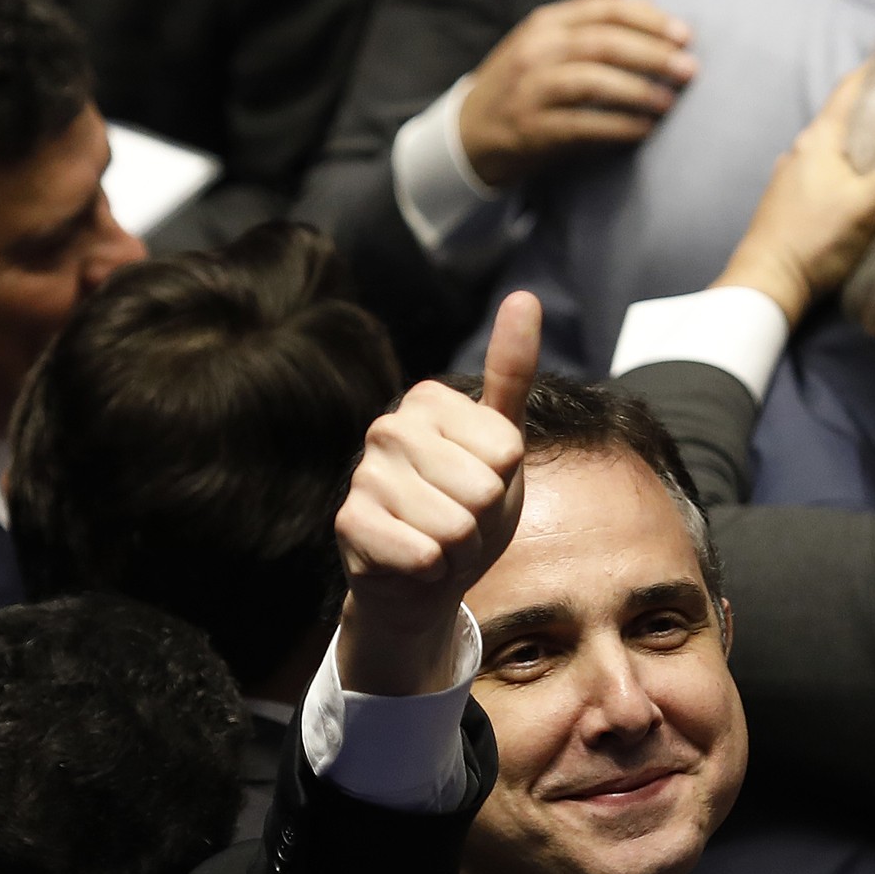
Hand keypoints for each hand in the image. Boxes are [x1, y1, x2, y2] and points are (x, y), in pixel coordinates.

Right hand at [335, 291, 539, 696]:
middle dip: (483, 520)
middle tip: (462, 521)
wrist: (423, 577)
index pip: (505, 450)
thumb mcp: (502, 444)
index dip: (504, 480)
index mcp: (428, 400)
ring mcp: (364, 475)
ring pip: (454, 525)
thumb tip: (524, 296)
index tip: (482, 484)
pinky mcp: (350, 524)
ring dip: (460, 549)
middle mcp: (389, 427)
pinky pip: (421, 553)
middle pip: (482, 488)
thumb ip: (511, 373)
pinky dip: (433, 570)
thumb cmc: (468, 505)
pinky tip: (417, 563)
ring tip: (441, 542)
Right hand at [456, 0, 696, 186]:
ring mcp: (531, 90)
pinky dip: (618, 127)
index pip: (605, 9)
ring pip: (592, 81)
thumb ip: (595, 25)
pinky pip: (583, 125)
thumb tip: (652, 5)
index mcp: (546, 24)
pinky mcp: (532, 129)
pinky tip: (644, 130)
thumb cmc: (523, 85)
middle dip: (652, 54)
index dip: (649, 20)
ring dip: (638, 90)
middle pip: (604, 43)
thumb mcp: (549, 44)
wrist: (470, 134)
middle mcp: (536, 51)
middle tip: (689, 69)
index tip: (684, 35)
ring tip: (669, 101)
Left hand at [713, 69, 874, 326]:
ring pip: (837, 148)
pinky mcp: (793, 204)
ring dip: (865, 143)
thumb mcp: (864, 208)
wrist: (765, 285)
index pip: (849, 89)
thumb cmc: (810, 242)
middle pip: (845, 117)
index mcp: (817, 140)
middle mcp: (801, 152)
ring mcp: (794, 179)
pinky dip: (853, 169)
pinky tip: (870, 185)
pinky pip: (829, 174)